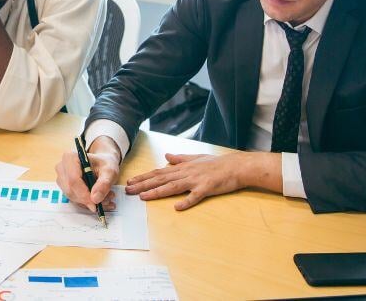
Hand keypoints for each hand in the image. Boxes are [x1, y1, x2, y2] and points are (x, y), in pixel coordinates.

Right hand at [55, 136, 120, 212]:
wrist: (101, 164)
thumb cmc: (104, 164)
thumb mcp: (110, 171)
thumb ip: (104, 184)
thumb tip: (95, 199)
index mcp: (70, 157)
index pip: (73, 180)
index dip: (84, 194)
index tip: (96, 203)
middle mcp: (62, 167)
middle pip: (70, 190)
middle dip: (87, 199)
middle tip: (106, 200)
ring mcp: (61, 178)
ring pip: (72, 196)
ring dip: (88, 201)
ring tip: (106, 197)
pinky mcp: (64, 187)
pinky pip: (73, 199)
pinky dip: (86, 202)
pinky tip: (99, 199)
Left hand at [125, 152, 255, 209]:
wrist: (236, 166)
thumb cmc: (217, 163)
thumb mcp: (196, 158)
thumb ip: (180, 159)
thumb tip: (167, 157)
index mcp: (182, 168)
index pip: (159, 172)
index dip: (144, 177)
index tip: (130, 181)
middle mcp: (186, 173)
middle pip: (161, 179)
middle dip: (143, 185)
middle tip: (128, 190)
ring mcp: (196, 181)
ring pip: (173, 187)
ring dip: (157, 192)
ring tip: (143, 197)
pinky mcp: (207, 188)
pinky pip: (195, 196)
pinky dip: (186, 201)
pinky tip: (177, 207)